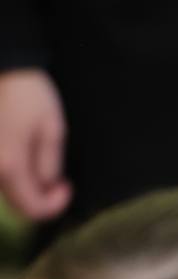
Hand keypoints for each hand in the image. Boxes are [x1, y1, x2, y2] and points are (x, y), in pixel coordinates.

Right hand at [0, 68, 71, 220]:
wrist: (2, 66)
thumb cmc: (28, 94)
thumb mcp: (52, 130)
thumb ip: (49, 166)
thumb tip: (48, 187)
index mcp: (8, 164)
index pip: (32, 208)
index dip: (55, 206)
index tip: (67, 187)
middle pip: (16, 202)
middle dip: (42, 198)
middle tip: (59, 182)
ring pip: (6, 190)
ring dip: (27, 187)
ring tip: (43, 166)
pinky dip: (13, 175)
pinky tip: (25, 157)